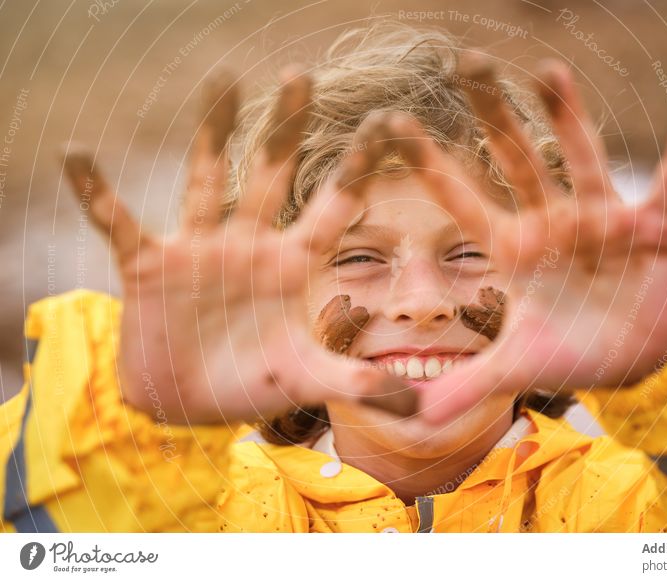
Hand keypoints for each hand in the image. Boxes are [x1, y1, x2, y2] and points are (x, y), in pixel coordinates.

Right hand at [61, 68, 407, 423]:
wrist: (188, 406)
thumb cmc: (251, 386)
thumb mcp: (306, 381)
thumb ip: (357, 384)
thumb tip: (416, 406)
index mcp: (293, 264)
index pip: (333, 206)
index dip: (357, 167)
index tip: (386, 122)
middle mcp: (250, 244)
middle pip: (272, 174)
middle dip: (285, 128)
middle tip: (301, 77)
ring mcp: (200, 249)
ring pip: (208, 178)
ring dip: (213, 132)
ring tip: (222, 81)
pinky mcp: (150, 264)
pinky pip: (118, 220)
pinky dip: (97, 193)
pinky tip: (78, 156)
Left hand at [378, 55, 666, 423]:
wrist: (636, 357)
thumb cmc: (573, 351)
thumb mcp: (518, 368)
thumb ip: (467, 386)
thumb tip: (413, 420)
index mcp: (515, 250)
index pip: (464, 202)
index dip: (430, 165)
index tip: (392, 124)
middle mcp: (552, 222)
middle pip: (516, 160)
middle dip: (492, 115)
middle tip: (465, 63)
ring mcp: (600, 221)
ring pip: (580, 159)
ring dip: (567, 117)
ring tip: (547, 70)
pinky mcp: (652, 230)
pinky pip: (666, 193)